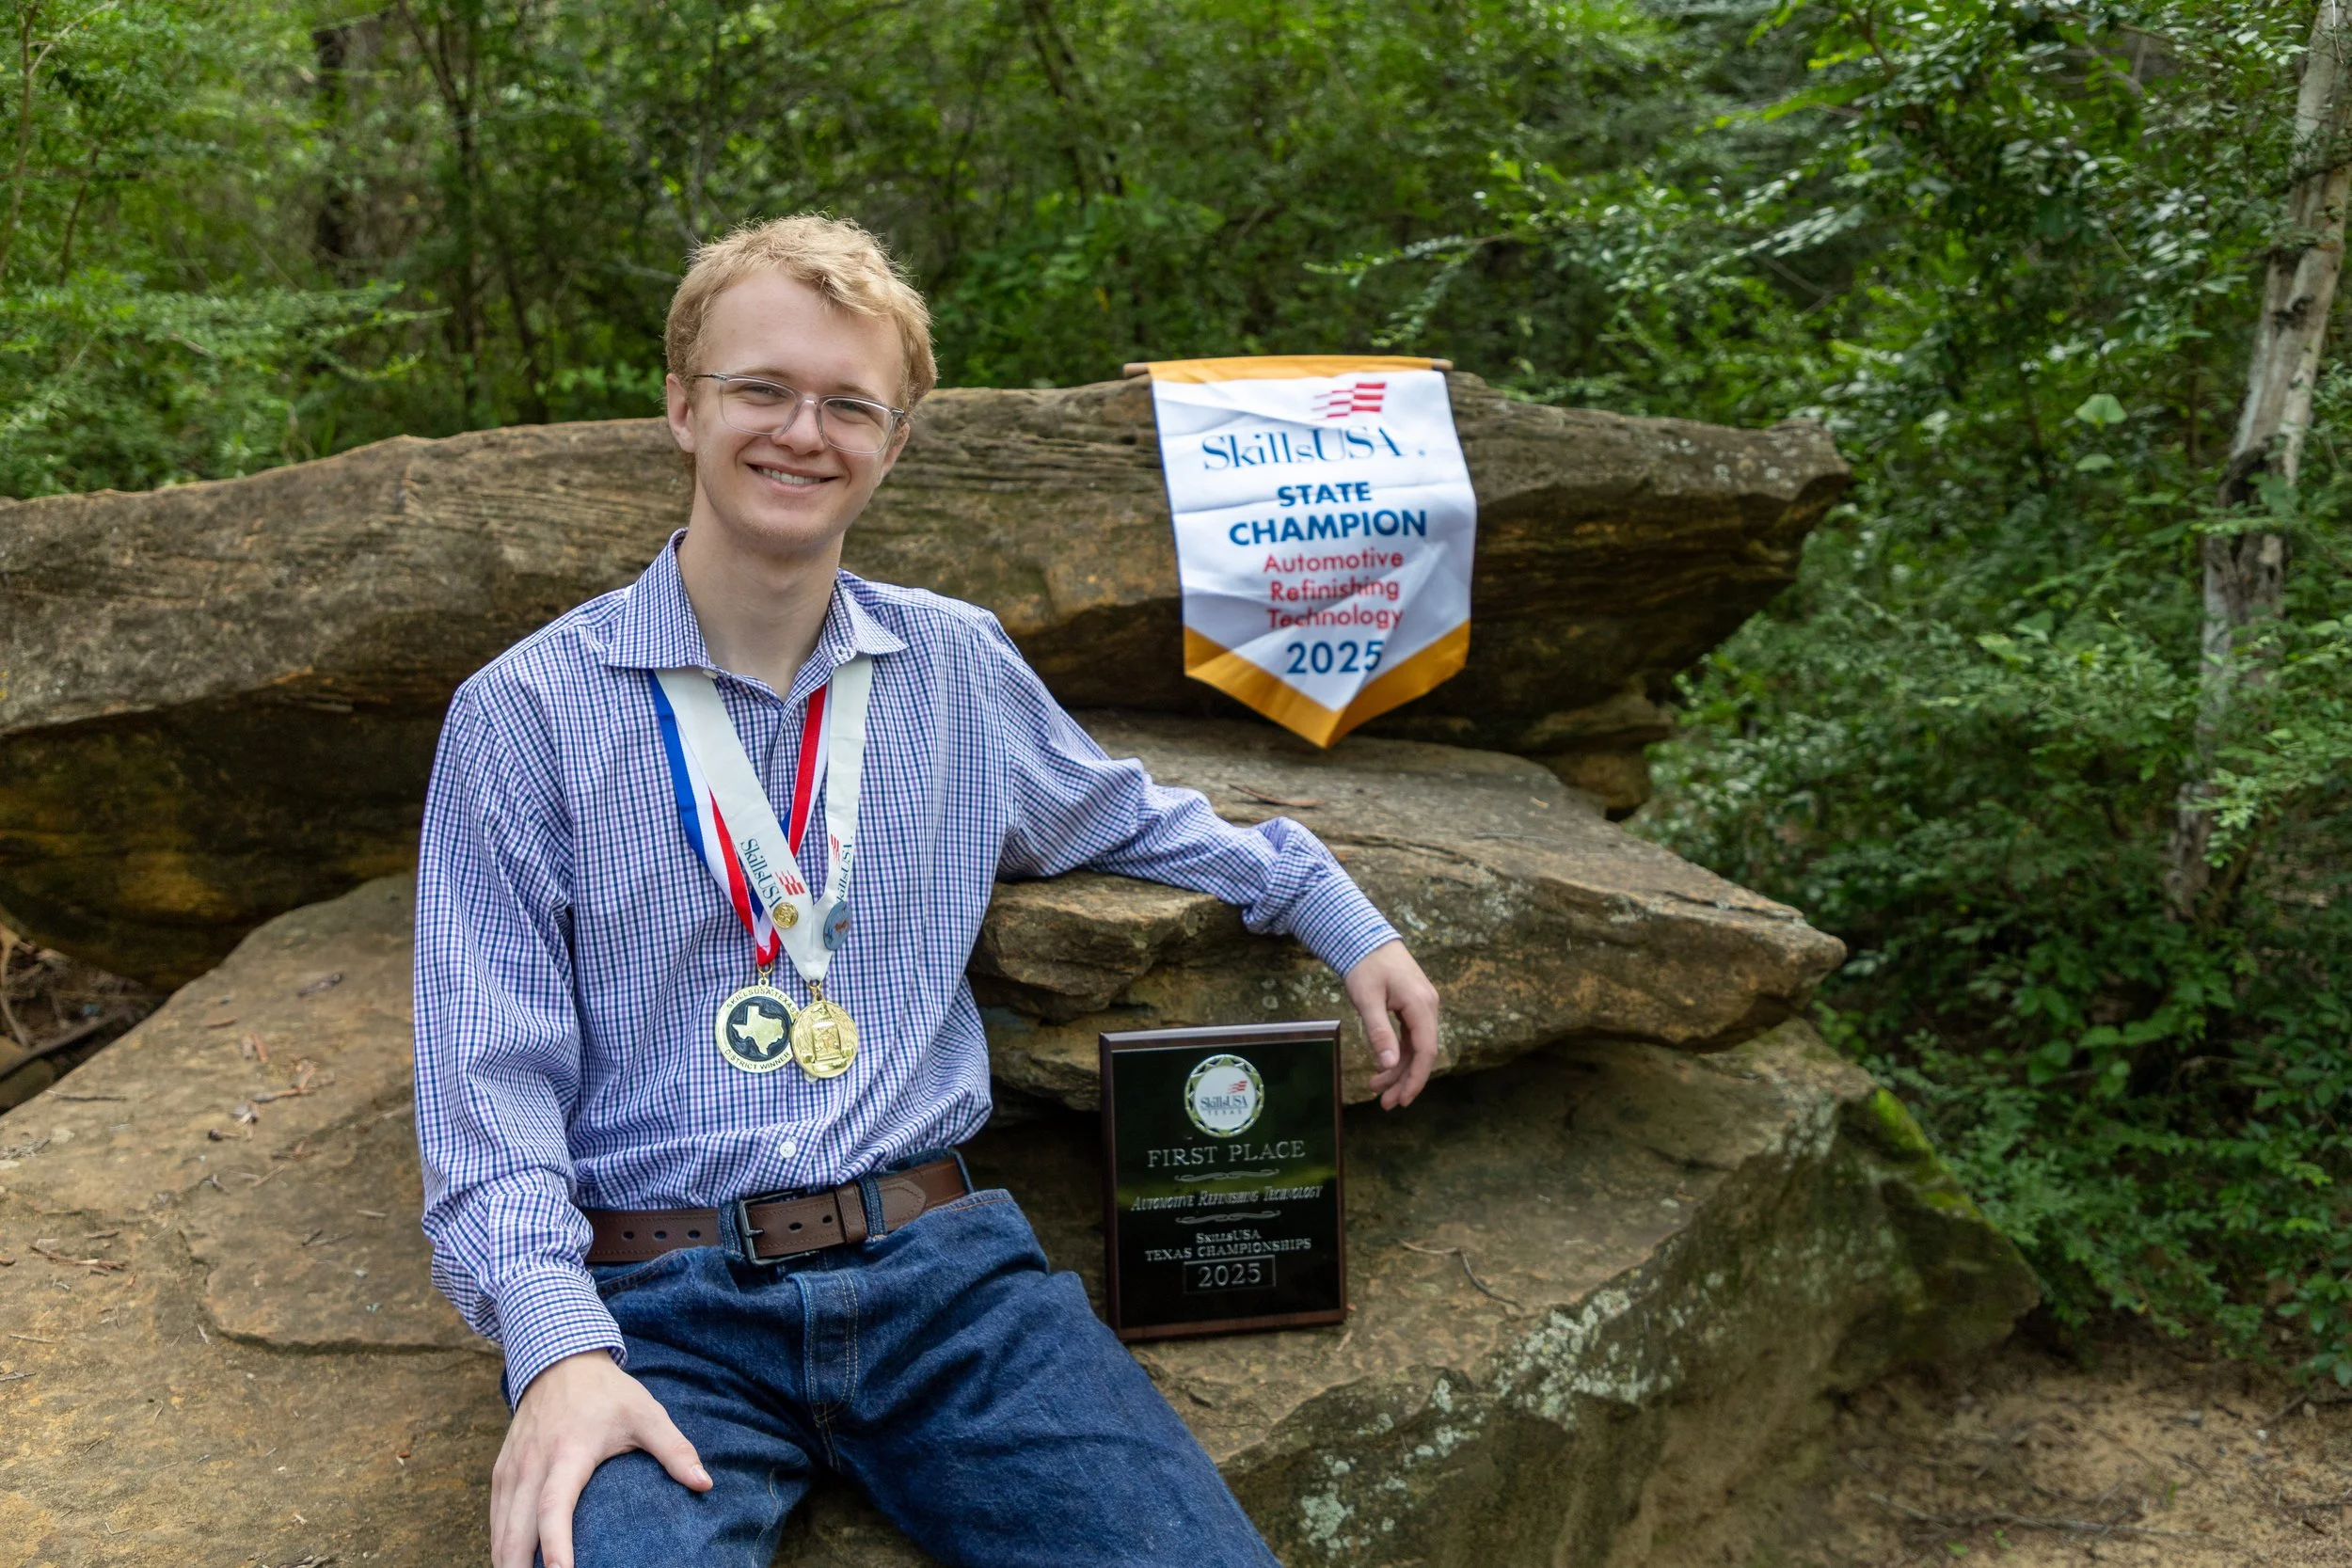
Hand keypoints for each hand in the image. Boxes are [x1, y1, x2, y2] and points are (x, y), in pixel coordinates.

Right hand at [491, 1349, 710, 1567]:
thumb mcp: (647, 1414)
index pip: (556, 1505)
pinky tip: (509, 1563)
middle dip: (519, 1567)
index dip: (556, 1544)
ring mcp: (513, 1467)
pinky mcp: (501, 1470)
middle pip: (517, 1528)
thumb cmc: (608, 1393)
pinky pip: (495, 1515)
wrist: (561, 1362)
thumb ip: (675, 1449)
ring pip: (500, 1527)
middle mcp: (534, 1463)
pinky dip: (498, 1543)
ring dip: (506, 1559)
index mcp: (570, 1452)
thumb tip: (705, 1484)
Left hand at [1344, 940, 1439, 1109]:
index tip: (1402, 1100)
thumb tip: (1389, 1064)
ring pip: (1415, 1047)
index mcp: (1421, 1005)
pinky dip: (1398, 1054)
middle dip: (1405, 1080)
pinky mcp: (1413, 1006)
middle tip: (1385, 1103)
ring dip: (1399, 1070)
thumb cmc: (1365, 965)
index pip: (1426, 1051)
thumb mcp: (1367, 1000)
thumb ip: (1379, 1032)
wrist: (1366, 937)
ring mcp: (1422, 1006)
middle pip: (1422, 1053)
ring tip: (1376, 1088)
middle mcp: (1428, 1007)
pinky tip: (1383, 1068)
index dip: (1416, 1079)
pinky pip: (1410, 1037)